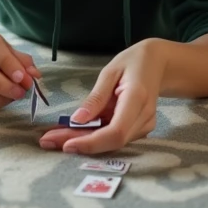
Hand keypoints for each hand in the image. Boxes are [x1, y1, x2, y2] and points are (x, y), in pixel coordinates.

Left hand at [39, 39, 166, 154]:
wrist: (159, 64)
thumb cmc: (133, 62)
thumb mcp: (110, 71)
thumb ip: (95, 97)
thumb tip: (77, 120)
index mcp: (137, 98)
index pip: (115, 131)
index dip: (91, 142)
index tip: (66, 144)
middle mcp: (144, 117)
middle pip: (111, 141)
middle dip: (79, 144)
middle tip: (48, 141)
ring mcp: (145, 125)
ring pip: (111, 142)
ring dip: (83, 141)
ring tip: (55, 136)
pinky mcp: (141, 128)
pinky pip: (114, 137)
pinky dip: (93, 136)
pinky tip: (73, 132)